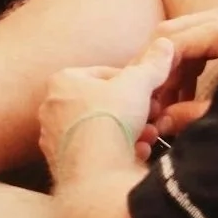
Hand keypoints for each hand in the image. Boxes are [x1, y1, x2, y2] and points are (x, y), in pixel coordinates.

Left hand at [38, 39, 174, 176]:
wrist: (95, 173)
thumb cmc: (109, 119)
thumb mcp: (137, 84)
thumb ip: (151, 65)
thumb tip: (165, 44)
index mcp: (62, 82)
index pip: (103, 74)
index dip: (131, 82)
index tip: (149, 93)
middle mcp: (52, 109)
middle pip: (102, 104)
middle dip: (132, 111)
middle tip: (153, 116)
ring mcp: (56, 139)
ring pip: (100, 130)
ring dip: (129, 132)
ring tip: (148, 136)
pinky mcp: (64, 165)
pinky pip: (95, 154)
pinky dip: (117, 153)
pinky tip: (136, 155)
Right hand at [140, 7, 217, 142]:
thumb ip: (195, 115)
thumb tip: (162, 123)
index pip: (172, 43)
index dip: (153, 72)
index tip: (142, 98)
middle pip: (168, 34)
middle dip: (156, 69)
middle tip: (147, 99)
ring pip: (177, 36)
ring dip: (169, 69)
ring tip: (164, 104)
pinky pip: (193, 40)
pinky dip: (184, 66)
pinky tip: (182, 97)